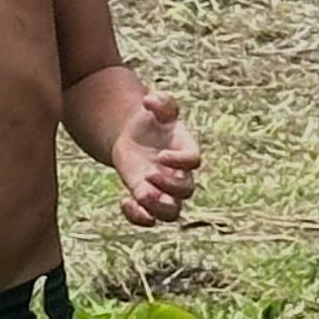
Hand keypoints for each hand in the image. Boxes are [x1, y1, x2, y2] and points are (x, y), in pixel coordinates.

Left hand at [110, 91, 200, 228]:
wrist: (135, 139)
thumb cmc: (152, 122)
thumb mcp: (156, 108)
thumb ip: (159, 101)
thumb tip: (150, 99)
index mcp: (186, 150)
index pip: (193, 161)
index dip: (181, 162)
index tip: (162, 155)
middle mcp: (179, 175)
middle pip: (186, 192)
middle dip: (168, 186)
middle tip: (148, 174)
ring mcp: (164, 191)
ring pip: (172, 213)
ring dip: (157, 208)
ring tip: (140, 194)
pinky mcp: (147, 201)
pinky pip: (149, 219)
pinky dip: (138, 217)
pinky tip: (124, 200)